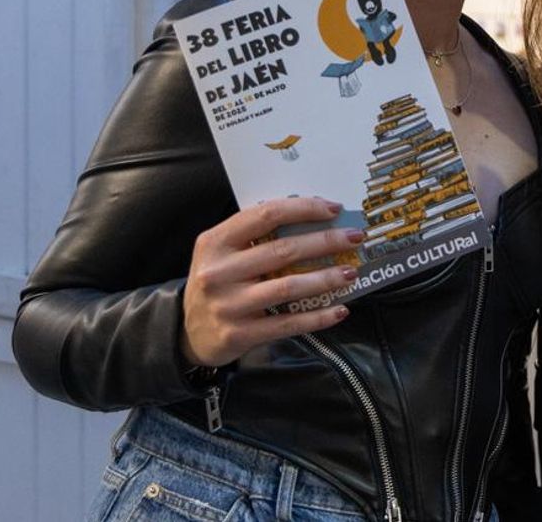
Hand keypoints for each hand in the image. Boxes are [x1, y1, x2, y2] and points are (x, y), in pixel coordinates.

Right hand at [180, 197, 364, 367]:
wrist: (187, 333)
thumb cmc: (216, 284)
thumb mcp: (221, 253)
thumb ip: (254, 236)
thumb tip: (312, 220)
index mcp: (215, 242)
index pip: (265, 215)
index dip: (303, 209)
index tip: (333, 208)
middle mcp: (219, 272)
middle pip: (283, 250)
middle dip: (325, 241)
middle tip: (354, 238)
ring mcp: (228, 305)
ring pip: (288, 287)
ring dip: (325, 278)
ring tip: (350, 272)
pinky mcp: (240, 333)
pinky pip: (287, 323)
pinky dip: (317, 317)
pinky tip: (339, 310)